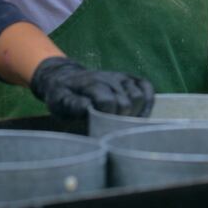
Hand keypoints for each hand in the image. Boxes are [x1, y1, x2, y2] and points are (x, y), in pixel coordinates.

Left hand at [30, 58, 153, 118]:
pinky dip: (147, 102)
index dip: (107, 119)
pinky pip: (147, 87)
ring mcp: (121, 77)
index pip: (108, 101)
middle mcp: (110, 77)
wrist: (65, 76)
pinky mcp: (130, 78)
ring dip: (135, 113)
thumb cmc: (62, 94)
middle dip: (120, 120)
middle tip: (111, 130)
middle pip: (127, 102)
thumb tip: (89, 109)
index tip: (100, 129)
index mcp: (91, 83)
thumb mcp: (59, 101)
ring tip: (124, 125)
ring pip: (139, 95)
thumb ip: (74, 105)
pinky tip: (140, 116)